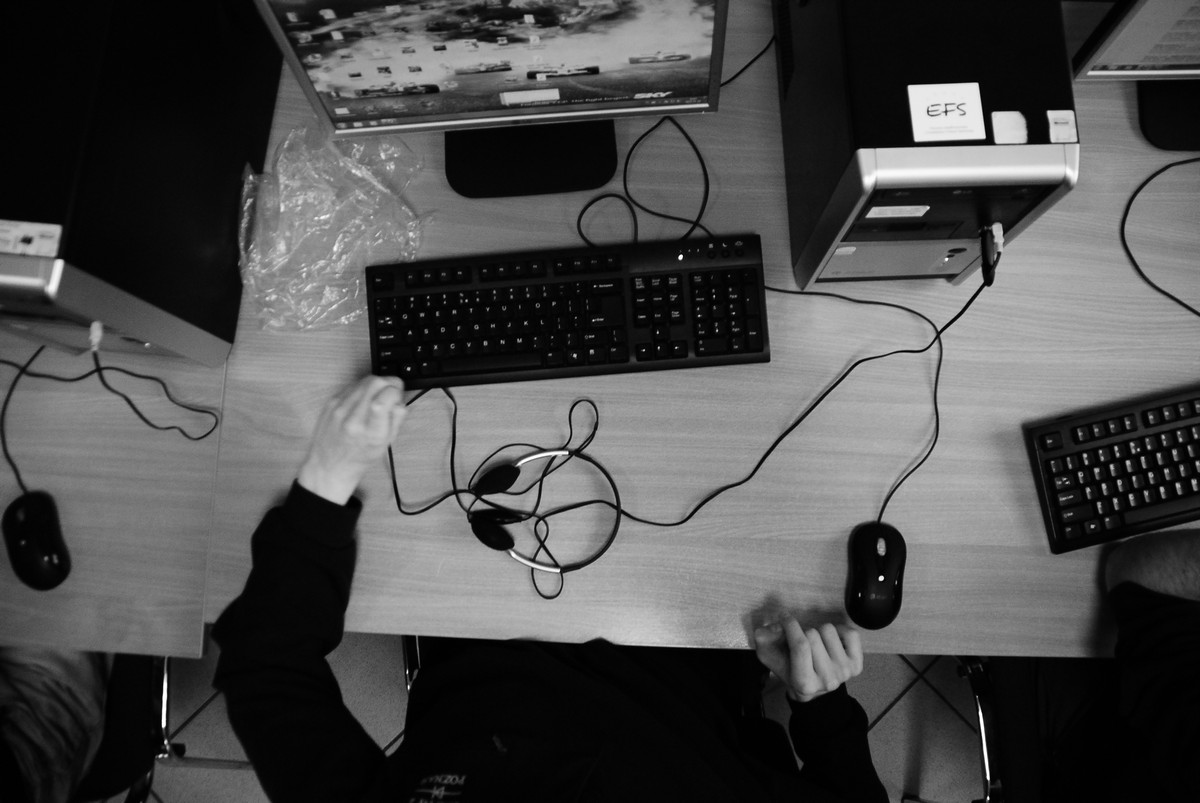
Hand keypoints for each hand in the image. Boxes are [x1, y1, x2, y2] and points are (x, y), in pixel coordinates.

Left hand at [297, 375, 406, 504]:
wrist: (330, 464)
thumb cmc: (359, 456)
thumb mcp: (386, 444)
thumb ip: (396, 420)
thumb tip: (399, 400)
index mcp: (371, 432)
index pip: (385, 397)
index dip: (396, 392)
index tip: (397, 398)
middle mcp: (354, 419)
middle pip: (376, 382)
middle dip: (389, 383)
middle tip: (390, 394)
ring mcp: (340, 409)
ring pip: (365, 380)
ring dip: (377, 384)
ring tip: (377, 398)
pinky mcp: (331, 402)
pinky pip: (354, 385)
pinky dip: (364, 388)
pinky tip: (363, 401)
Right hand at [753, 617, 863, 702]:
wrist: (813, 689)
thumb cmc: (790, 668)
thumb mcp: (770, 657)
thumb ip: (764, 640)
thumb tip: (775, 626)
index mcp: (804, 683)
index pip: (800, 646)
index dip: (790, 625)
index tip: (784, 617)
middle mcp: (827, 681)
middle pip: (813, 635)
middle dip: (803, 631)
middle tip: (801, 641)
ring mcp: (844, 673)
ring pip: (829, 630)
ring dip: (819, 631)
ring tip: (815, 644)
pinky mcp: (857, 665)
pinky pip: (850, 633)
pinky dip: (839, 631)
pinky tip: (830, 642)